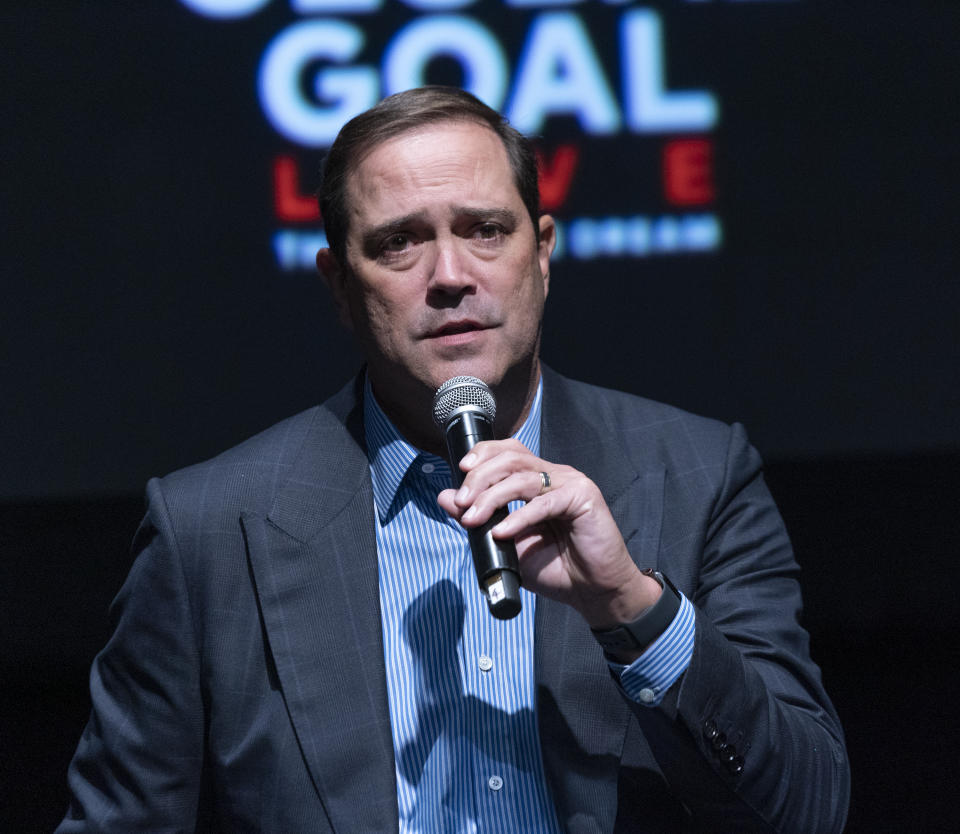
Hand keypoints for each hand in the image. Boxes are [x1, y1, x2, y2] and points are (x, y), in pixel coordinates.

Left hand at [436, 439, 661, 630]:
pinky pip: (544, 502)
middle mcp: (554, 475)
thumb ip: (478, 519)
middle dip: (480, 477)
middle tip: (462, 503)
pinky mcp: (583, 498)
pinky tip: (502, 532)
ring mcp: (570, 483)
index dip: (483, 455)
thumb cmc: (554, 568)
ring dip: (492, 496)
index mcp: (537, 480)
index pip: (508, 452)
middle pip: (511, 458)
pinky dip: (519, 518)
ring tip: (473, 519)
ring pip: (523, 476)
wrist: (592, 592)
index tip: (460, 472)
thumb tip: (445, 498)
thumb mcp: (506, 544)